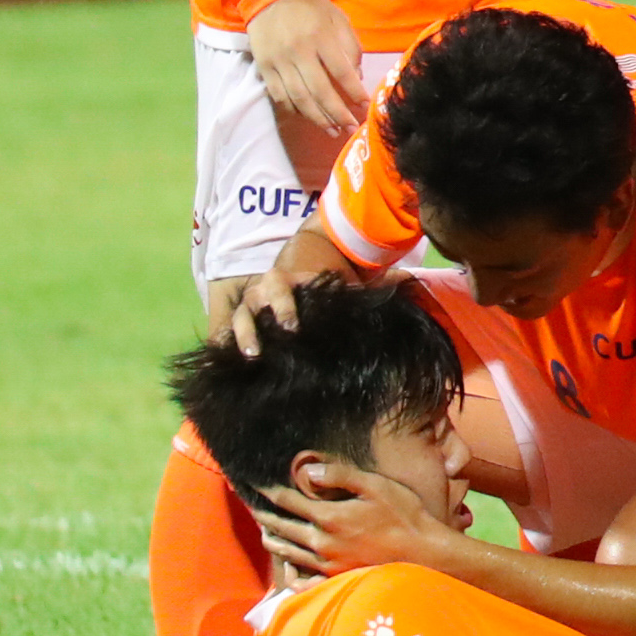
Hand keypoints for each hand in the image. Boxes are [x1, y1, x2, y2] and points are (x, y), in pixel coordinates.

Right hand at [218, 225, 365, 356]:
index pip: (286, 292)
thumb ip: (368, 282)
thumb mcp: (341, 282)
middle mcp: (266, 288)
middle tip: (272, 342)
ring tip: (252, 355)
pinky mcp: (241, 322)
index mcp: (289, 278)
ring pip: (241, 316)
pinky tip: (231, 366)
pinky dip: (229, 345)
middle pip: (260, 300)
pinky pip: (229, 331)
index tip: (294, 328)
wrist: (299, 268)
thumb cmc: (323, 285)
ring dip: (244, 335)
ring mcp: (250, 306)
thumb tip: (407, 278)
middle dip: (266, 319)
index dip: (287, 308)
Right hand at [247, 0, 366, 135]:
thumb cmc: (309, 7)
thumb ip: (350, 46)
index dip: (354, 92)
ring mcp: (279, 61)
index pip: (341, 71)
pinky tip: (309, 117)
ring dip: (318, 118)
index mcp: (320, 36)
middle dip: (338, 114)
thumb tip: (356, 78)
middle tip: (351, 128)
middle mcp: (299, 51)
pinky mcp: (264, 68)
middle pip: (320, 91)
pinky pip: (280, 96)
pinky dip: (295, 110)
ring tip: (333, 131)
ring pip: (299, 98)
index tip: (364, 106)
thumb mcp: (337, 18)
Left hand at [255, 458, 458, 584]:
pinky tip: (288, 568)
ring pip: (289, 553)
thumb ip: (339, 476)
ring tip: (266, 532)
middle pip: (283, 528)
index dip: (270, 491)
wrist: (424, 553)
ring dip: (274, 540)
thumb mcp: (374, 485)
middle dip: (265, 515)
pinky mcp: (336, 578)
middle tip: (252, 507)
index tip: (256, 484)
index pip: (289, 501)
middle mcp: (321, 542)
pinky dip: (291, 573)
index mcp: (329, 516)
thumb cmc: (403, 514)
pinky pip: (304, 579)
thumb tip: (306, 471)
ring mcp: (327, 564)